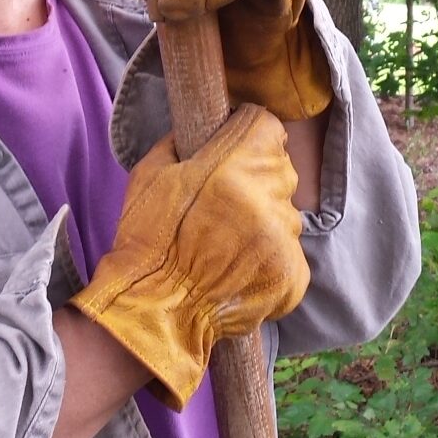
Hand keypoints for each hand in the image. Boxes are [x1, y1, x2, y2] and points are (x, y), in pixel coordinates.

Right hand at [70, 105, 307, 410]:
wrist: (153, 312)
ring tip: (225, 240)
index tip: (234, 144)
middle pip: (279, 167)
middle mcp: (266, 202)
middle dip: (256, 176)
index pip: (267, 125)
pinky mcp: (292, 278)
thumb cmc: (145, 241)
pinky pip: (290, 253)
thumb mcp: (148, 175)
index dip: (248, 132)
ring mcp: (283, 242)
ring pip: (285, 212)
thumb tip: (199, 131)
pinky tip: (236, 266)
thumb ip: (180, 144)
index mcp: (231, 170)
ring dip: (262, 219)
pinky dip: (268, 257)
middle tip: (223, 199)